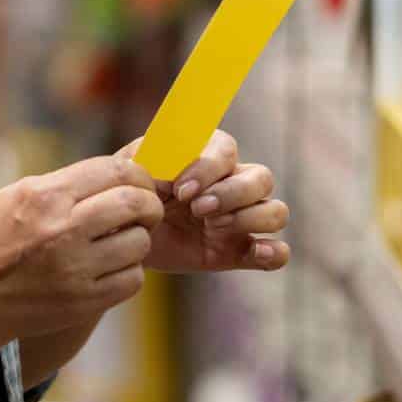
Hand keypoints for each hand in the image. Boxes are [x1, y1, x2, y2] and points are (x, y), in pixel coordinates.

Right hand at [0, 156, 163, 342]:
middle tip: (146, 210)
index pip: (114, 170)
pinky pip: (132, 280)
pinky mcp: (82, 301)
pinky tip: (110, 268)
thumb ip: (67, 181)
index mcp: (45, 196)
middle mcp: (62, 230)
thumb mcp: (18, 194)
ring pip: (140, 243)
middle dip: (150, 203)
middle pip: (134, 203)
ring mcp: (74, 269)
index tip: (139, 183)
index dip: (137, 174)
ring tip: (120, 242)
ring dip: (138, 240)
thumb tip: (121, 169)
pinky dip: (128, 272)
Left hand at [115, 130, 289, 272]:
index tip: (179, 189)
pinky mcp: (239, 252)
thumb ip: (154, 162)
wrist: (123, 237)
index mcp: (207, 156)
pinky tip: (255, 252)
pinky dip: (275, 252)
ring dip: (250, 217)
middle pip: (262, 178)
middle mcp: (232, 184)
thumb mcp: (134, 173)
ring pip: (276, 211)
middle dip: (231, 193)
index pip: (227, 149)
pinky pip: (278, 252)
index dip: (208, 167)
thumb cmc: (131, 195)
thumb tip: (178, 173)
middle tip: (197, 208)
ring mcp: (240, 219)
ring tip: (214, 226)